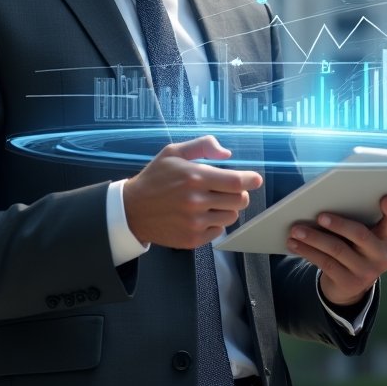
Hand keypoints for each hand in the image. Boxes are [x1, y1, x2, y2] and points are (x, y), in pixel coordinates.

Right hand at [123, 135, 261, 248]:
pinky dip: (215, 223)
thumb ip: (203, 146)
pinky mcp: (192, 239)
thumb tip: (227, 154)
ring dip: (227, 208)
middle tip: (228, 189)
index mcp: (195, 177)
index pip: (236, 182)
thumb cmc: (155, 178)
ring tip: (211, 202)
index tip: (255, 179)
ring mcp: (195, 223)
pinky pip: (218, 231)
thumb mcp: (174, 152)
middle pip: (239, 200)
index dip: (250, 180)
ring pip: (231, 216)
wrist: (132, 210)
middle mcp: (196, 202)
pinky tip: (201, 215)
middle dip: (239, 193)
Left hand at [286, 195, 386, 307]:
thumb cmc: (355, 249)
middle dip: (338, 224)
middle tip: (319, 215)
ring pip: (337, 249)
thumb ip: (358, 222)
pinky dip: (307, 251)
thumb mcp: (363, 238)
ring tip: (296, 230)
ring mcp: (367, 272)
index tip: (385, 198)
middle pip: (360, 234)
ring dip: (313, 238)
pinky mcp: (349, 283)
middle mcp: (382, 256)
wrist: (351, 286)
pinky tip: (295, 244)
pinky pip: (325, 263)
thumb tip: (328, 204)